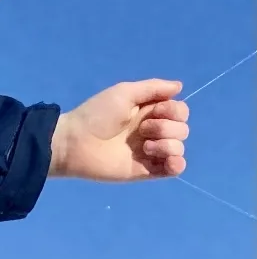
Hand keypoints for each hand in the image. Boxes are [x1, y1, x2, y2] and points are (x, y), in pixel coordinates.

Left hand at [49, 80, 187, 181]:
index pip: (180, 111)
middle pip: (182, 129)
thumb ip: (153, 88)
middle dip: (167, 127)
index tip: (153, 111)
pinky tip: (168, 161)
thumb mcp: (125, 92)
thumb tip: (179, 87)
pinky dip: (177, 164)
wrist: (76, 142)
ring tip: (144, 147)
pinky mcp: (144, 172)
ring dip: (168, 144)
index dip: (173, 111)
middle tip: (142, 130)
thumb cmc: (97, 114)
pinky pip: (173, 170)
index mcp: (150, 112)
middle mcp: (153, 132)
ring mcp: (149, 153)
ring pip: (179, 148)